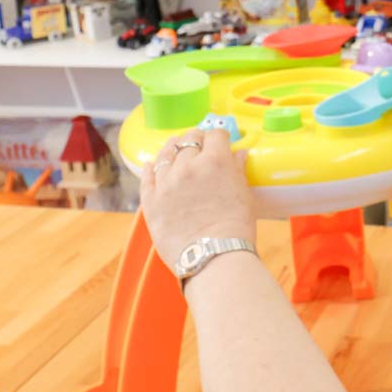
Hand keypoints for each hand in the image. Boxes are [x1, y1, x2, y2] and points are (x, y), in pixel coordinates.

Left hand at [139, 129, 256, 261]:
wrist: (213, 257)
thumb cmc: (235, 229)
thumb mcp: (244, 195)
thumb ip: (238, 170)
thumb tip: (239, 154)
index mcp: (216, 161)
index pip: (215, 134)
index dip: (219, 137)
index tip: (220, 142)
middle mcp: (188, 165)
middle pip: (189, 139)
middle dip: (197, 140)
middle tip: (200, 146)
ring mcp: (166, 182)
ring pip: (166, 153)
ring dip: (173, 148)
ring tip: (175, 150)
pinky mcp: (151, 200)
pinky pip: (147, 176)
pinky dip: (150, 168)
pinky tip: (152, 165)